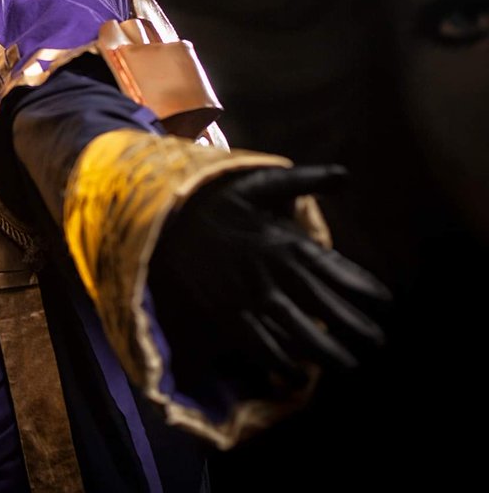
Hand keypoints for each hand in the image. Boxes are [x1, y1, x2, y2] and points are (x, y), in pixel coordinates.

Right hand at [147, 165, 390, 394]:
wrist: (163, 222)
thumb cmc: (215, 202)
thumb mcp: (258, 183)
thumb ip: (305, 180)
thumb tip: (347, 175)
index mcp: (286, 243)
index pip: (338, 273)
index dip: (368, 291)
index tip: (387, 304)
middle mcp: (273, 275)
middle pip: (328, 311)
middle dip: (359, 331)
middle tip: (379, 343)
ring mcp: (249, 300)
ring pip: (299, 336)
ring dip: (328, 355)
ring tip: (350, 366)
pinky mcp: (226, 317)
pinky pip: (261, 347)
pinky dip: (282, 364)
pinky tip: (298, 373)